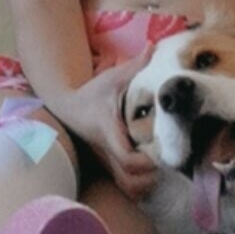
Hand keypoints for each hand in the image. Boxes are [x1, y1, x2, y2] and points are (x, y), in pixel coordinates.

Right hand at [56, 53, 159, 201]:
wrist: (66, 107)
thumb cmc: (92, 92)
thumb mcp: (113, 78)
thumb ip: (136, 65)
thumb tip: (155, 46)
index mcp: (109, 130)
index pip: (127, 157)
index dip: (146, 160)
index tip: (162, 151)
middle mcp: (106, 152)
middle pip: (130, 180)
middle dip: (151, 176)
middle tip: (168, 160)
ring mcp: (106, 162)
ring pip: (128, 187)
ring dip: (146, 183)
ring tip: (162, 166)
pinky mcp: (108, 167)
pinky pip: (125, 186)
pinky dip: (140, 186)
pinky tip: (152, 172)